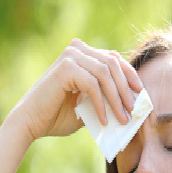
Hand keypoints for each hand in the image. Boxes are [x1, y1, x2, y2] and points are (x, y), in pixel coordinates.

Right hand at [12, 38, 142, 141]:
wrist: (31, 123)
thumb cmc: (59, 115)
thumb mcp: (90, 104)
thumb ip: (107, 97)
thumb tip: (134, 102)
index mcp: (83, 54)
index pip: (114, 59)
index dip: (130, 75)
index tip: (141, 93)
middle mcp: (77, 49)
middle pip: (113, 64)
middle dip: (126, 89)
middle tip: (134, 110)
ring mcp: (70, 56)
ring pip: (105, 74)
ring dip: (117, 98)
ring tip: (123, 118)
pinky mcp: (65, 68)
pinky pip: (93, 85)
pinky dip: (102, 104)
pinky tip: (104, 120)